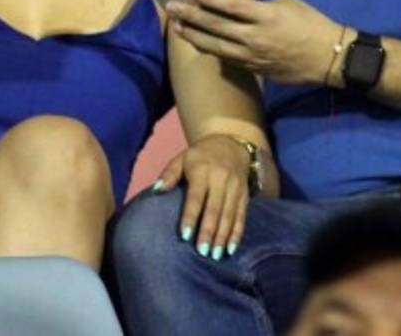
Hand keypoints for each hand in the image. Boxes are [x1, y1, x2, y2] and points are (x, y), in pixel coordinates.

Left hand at [152, 134, 254, 260]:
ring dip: (222, 237)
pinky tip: (231, 249)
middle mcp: (221, 180)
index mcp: (202, 171)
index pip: (196, 197)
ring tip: (215, 255)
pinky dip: (237, 234)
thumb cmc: (199, 156)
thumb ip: (169, 174)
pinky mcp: (245, 195)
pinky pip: (242, 217)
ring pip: (229, 216)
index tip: (184, 236)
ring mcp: (235, 188)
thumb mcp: (182, 158)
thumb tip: (156, 190)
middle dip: (208, 232)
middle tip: (202, 252)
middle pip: (214, 210)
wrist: (231, 144)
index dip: (190, 216)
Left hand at [166, 0, 343, 84]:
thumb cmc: (312, 24)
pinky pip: (226, 59)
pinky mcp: (254, 69)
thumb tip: (242, 7)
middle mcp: (254, 37)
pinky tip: (198, 43)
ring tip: (178, 27)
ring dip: (194, 36)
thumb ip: (262, 4)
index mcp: (266, 16)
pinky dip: (210, 49)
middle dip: (192, 15)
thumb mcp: (289, 3)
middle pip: (216, 26)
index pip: (230, 6)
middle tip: (172, 7)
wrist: (329, 58)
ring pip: (216, 46)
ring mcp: (252, 56)